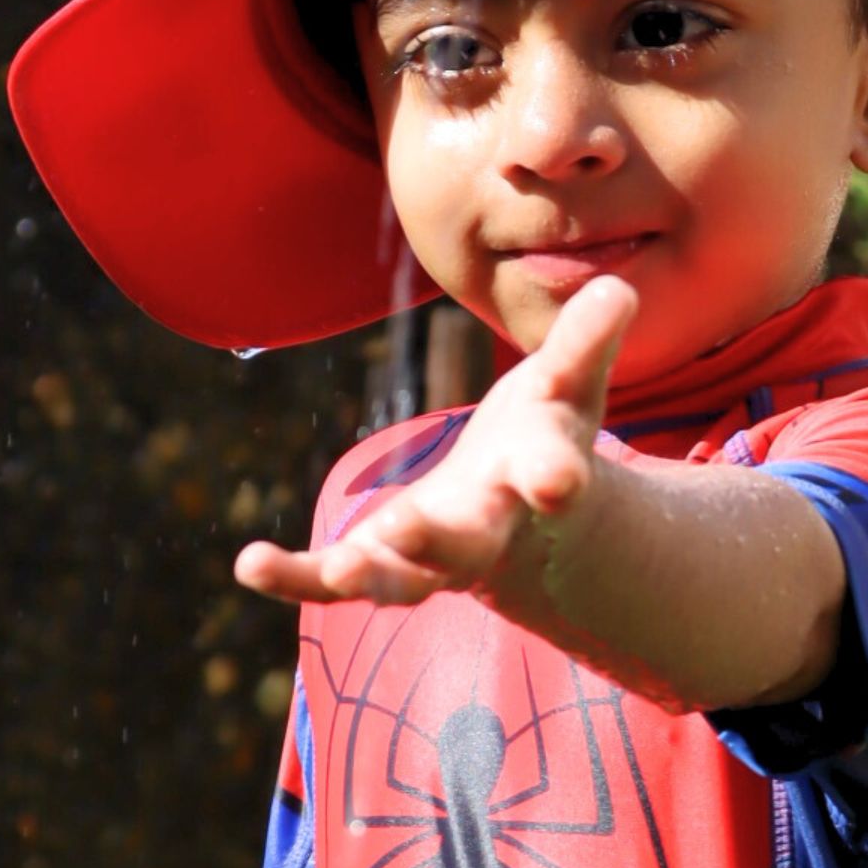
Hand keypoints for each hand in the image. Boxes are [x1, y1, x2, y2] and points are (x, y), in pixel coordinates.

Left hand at [235, 276, 636, 607]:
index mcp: (537, 477)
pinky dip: (295, 578)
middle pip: (467, 543)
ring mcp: (430, 557)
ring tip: (334, 571)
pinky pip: (333, 580)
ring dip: (368, 575)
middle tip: (408, 530)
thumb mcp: (571, 386)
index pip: (551, 474)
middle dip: (440, 539)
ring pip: (401, 579)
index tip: (556, 482)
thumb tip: (617, 288)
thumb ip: (587, 343)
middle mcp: (486, 528)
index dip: (554, 476)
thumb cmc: (544, 438)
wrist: (527, 526)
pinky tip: (249, 565)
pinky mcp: (382, 562)